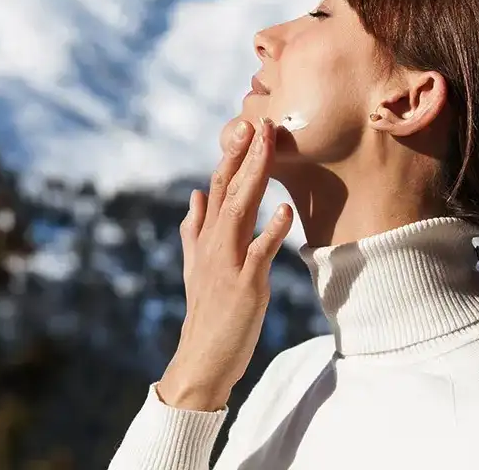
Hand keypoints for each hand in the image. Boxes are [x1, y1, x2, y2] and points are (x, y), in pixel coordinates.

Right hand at [157, 117, 294, 410]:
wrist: (202, 357)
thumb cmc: (206, 311)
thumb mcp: (195, 266)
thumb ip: (194, 229)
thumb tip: (194, 195)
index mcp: (205, 237)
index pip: (217, 187)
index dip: (231, 156)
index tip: (246, 127)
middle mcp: (213, 244)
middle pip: (228, 191)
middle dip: (245, 155)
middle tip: (260, 123)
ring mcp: (227, 262)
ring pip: (240, 211)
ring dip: (255, 177)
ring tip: (268, 148)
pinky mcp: (245, 284)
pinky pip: (259, 253)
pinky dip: (271, 230)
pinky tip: (284, 210)